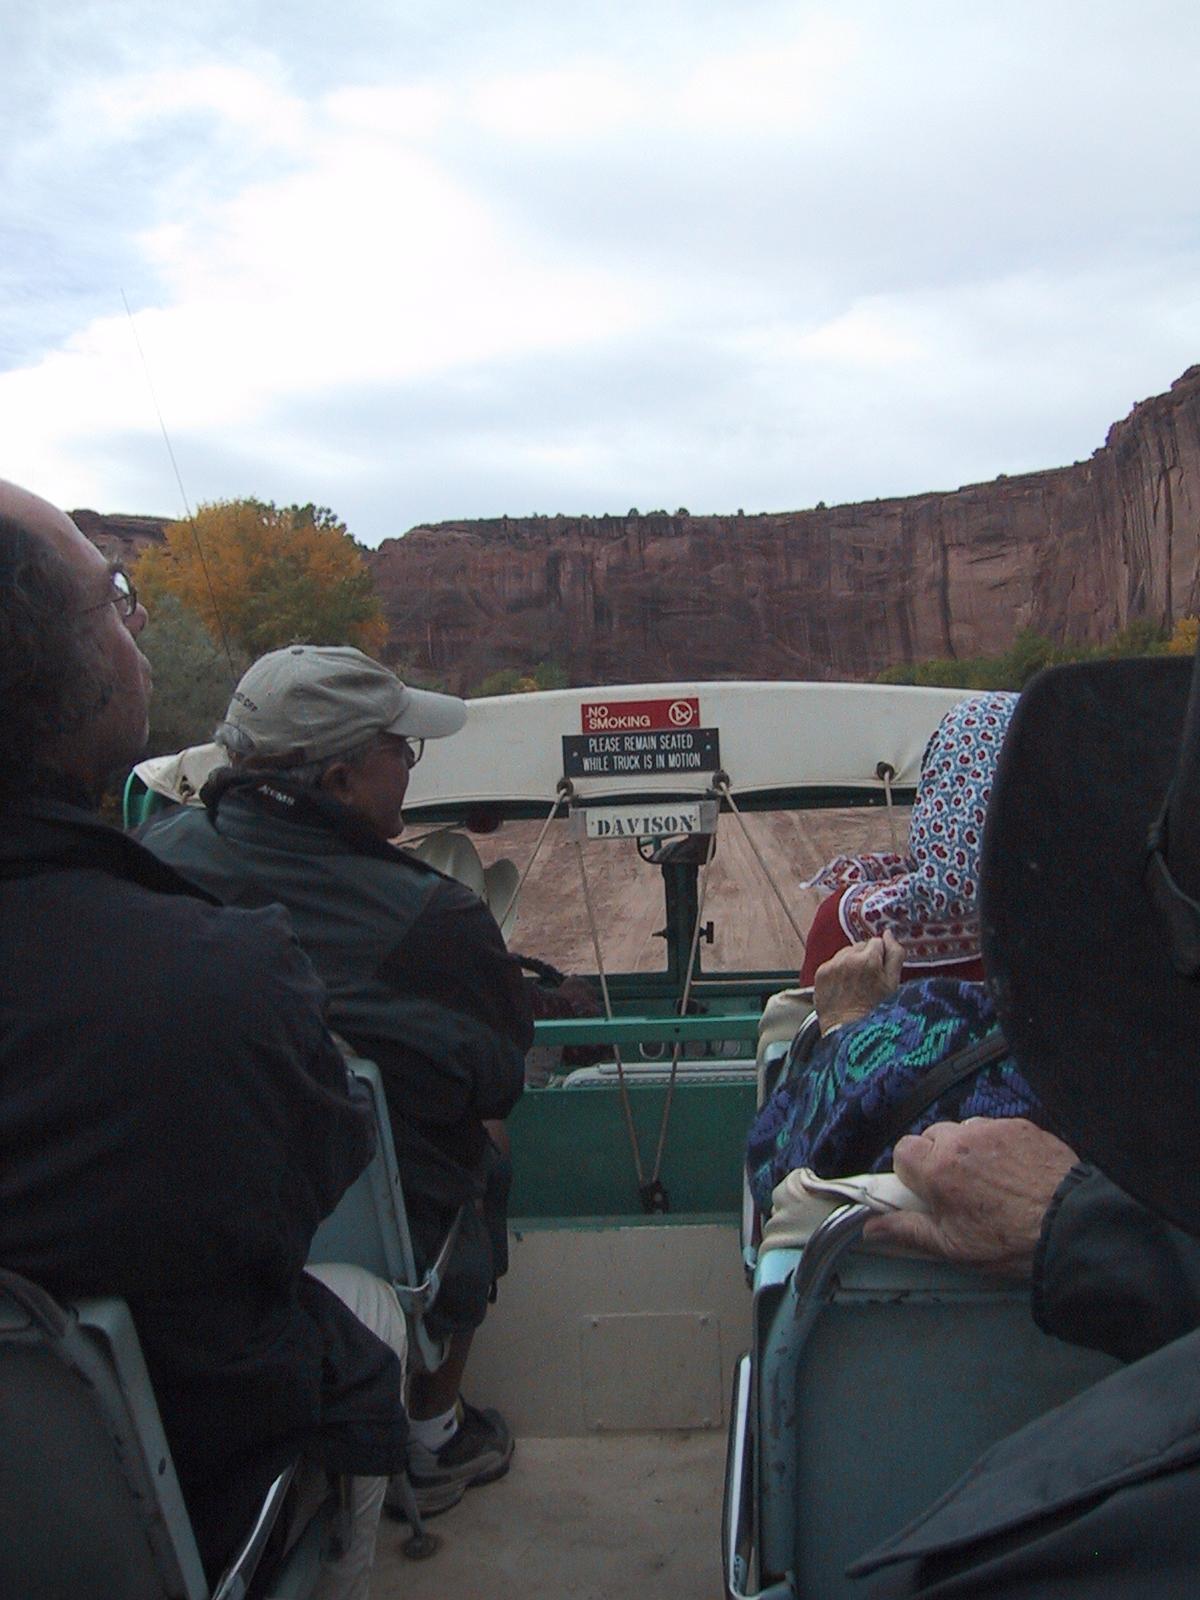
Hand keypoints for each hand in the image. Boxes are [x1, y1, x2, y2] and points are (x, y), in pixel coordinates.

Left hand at [813, 930, 904, 1032]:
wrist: (848, 1031)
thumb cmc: (876, 1010)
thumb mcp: (893, 984)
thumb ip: (895, 954)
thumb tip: (889, 933)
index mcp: (870, 960)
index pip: (878, 942)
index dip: (881, 957)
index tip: (879, 972)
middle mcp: (849, 958)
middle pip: (861, 945)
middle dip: (866, 957)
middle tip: (868, 980)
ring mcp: (833, 965)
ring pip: (846, 953)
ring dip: (851, 962)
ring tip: (855, 984)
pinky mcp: (821, 972)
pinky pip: (833, 962)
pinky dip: (838, 971)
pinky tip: (843, 986)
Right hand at [862, 1117, 1077, 1276]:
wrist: (1072, 1225)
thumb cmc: (1010, 1241)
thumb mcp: (953, 1247)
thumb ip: (906, 1231)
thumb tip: (869, 1227)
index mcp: (936, 1169)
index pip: (903, 1151)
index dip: (913, 1173)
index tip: (929, 1192)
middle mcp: (960, 1139)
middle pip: (933, 1137)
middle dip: (939, 1159)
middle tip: (960, 1190)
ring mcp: (992, 1129)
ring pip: (964, 1130)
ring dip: (968, 1150)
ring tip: (990, 1181)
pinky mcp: (1021, 1125)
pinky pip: (995, 1129)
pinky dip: (997, 1146)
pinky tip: (1013, 1172)